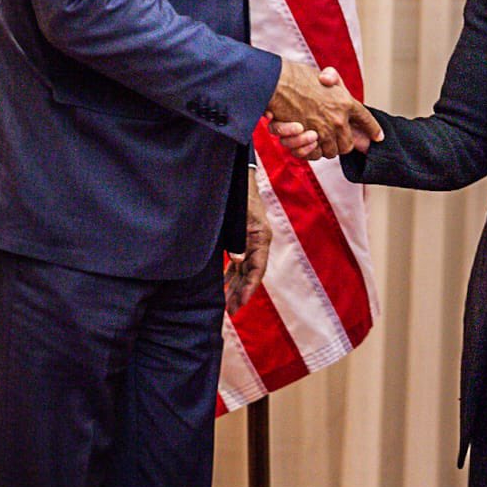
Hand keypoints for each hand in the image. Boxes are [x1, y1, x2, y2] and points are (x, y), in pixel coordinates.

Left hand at [224, 168, 271, 316]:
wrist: (238, 174)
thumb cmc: (239, 193)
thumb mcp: (239, 216)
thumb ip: (238, 240)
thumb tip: (238, 262)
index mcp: (261, 237)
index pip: (257, 270)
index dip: (249, 289)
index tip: (239, 305)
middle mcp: (259, 240)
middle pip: (251, 273)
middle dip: (241, 293)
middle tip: (230, 312)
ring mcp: (251, 239)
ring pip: (245, 268)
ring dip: (236, 285)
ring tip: (227, 304)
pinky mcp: (243, 236)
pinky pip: (240, 260)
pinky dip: (233, 273)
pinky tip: (224, 283)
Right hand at [266, 60, 381, 159]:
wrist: (277, 83)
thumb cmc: (296, 76)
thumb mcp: (320, 74)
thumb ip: (331, 79)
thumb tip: (330, 79)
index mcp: (345, 102)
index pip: (366, 120)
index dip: (373, 129)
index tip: (378, 137)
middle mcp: (338, 119)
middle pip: (347, 144)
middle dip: (341, 143)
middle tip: (334, 137)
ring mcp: (324, 131)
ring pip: (332, 152)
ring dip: (325, 147)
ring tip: (318, 138)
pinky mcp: (308, 139)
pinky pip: (315, 155)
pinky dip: (311, 151)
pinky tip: (307, 141)